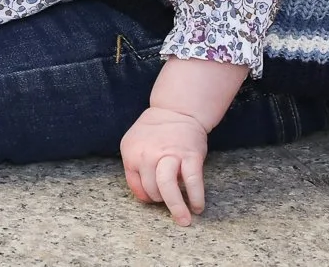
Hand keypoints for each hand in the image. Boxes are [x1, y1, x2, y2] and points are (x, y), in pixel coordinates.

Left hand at [121, 104, 213, 226]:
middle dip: (160, 200)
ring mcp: (170, 154)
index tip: (154, 200)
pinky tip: (197, 207)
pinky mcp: (190, 155)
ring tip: (183, 220)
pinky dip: (195, 197)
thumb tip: (144, 196)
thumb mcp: (135, 144)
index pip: (135, 185)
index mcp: (131, 152)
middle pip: (151, 189)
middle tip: (169, 203)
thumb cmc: (155, 132)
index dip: (145, 196)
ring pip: (167, 187)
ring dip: (176, 207)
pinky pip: (192, 181)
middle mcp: (148, 154)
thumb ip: (136, 167)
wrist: (177, 109)